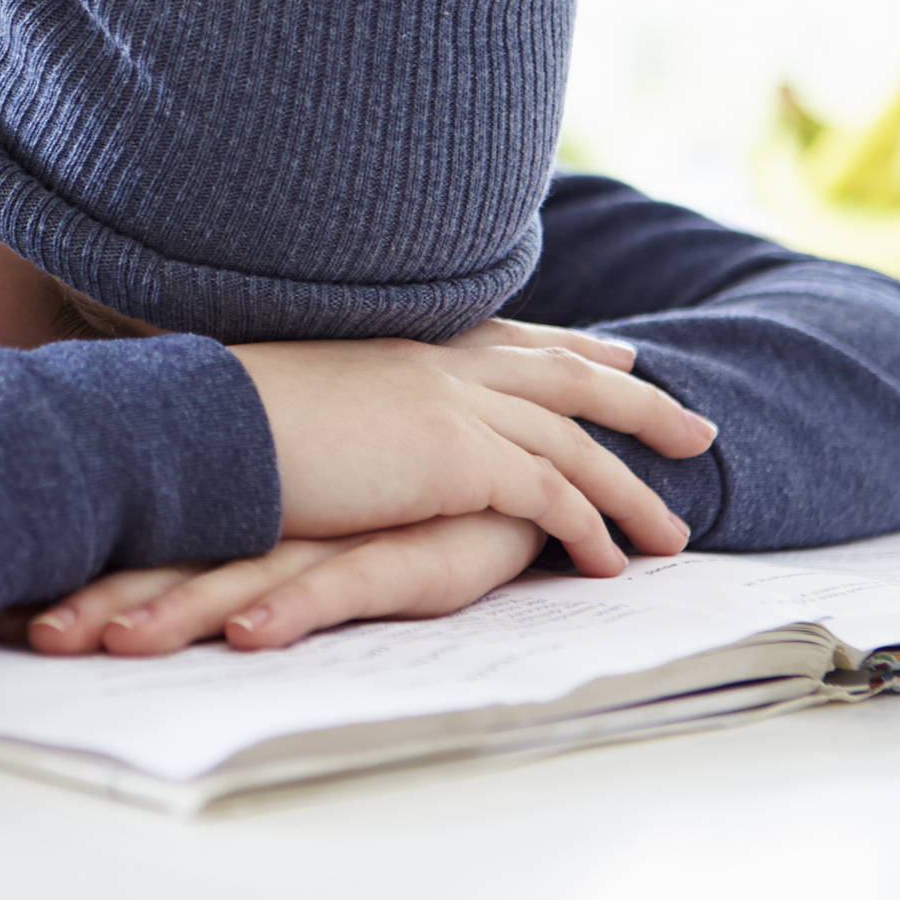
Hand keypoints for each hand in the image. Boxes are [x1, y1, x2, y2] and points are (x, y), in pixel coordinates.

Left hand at [0, 512, 546, 655]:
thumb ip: (230, 519)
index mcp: (248, 504)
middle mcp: (281, 512)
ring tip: (111, 644)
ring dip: (173, 611)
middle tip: (29, 635)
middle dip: (99, 598)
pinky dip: (287, 610)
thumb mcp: (305, 509)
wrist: (522, 451)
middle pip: (174, 558)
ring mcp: (339, 528)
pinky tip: (247, 633)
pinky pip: (337, 585)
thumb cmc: (403, 489)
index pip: (148, 538)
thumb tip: (133, 542)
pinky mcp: (404, 547)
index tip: (3, 608)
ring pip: (241, 574)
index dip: (79, 567)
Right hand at [229, 324, 712, 576]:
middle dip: (635, 398)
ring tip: (675, 531)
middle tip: (692, 423)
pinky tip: (613, 562)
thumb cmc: (224, 419)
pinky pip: (550, 493)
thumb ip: (344, 399)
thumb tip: (338, 418)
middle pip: (564, 373)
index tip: (613, 347)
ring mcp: (454, 403)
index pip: (506, 337)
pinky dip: (590, 526)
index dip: (565, 343)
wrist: (207, 425)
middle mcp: (438, 362)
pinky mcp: (458, 456)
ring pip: (575, 438)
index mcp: (401, 341)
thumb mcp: (296, 391)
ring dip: (631, 486)